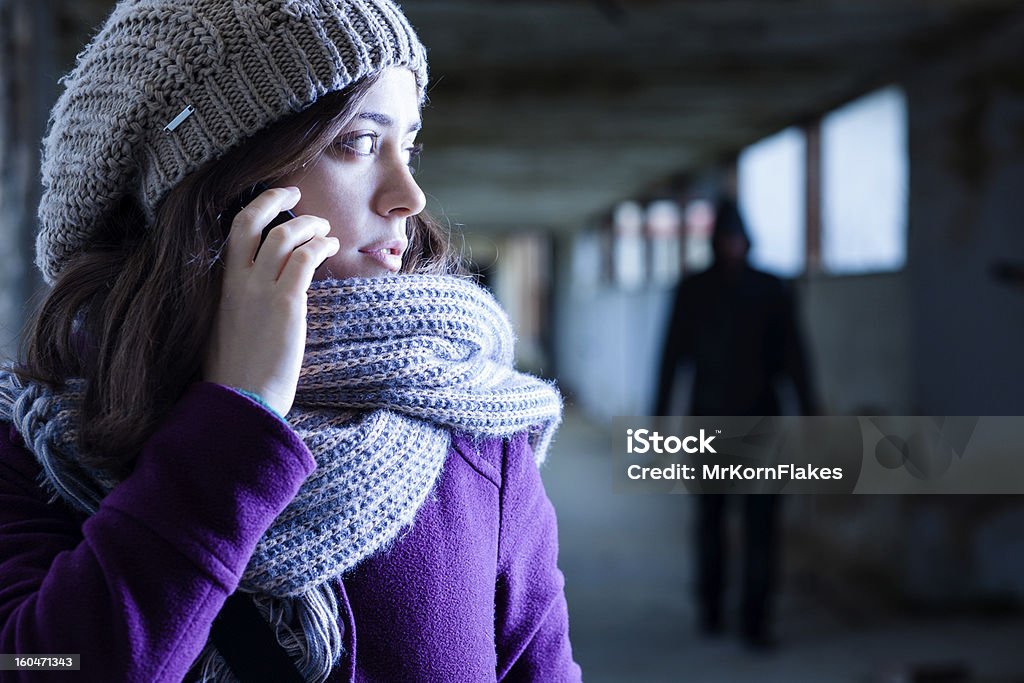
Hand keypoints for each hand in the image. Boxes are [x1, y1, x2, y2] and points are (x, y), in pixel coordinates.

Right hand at [203, 186, 338, 416]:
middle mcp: (235, 282)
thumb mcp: (229, 329)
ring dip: (309, 225)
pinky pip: (305, 258)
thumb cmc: (239, 373)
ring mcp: (259, 290)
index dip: (255, 208)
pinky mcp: (285, 303)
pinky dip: (321, 245)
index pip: (232, 233)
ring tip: (325, 229)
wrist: (242, 400)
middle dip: (275, 198)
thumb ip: (241, 303)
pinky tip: (331, 248)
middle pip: (250, 220)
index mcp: (220, 287)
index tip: (275, 199)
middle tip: (297, 193)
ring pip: (283, 235)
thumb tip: (264, 291)